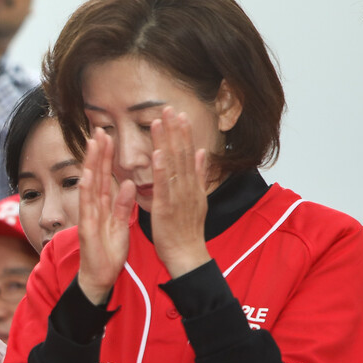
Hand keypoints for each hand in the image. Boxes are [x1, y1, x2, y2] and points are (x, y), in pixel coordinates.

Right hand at [76, 129, 135, 304]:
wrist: (100, 277)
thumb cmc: (109, 253)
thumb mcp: (121, 225)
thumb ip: (124, 205)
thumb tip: (130, 184)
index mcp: (103, 206)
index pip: (104, 176)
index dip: (106, 156)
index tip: (109, 136)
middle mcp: (93, 208)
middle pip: (94, 175)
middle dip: (97, 152)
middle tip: (99, 129)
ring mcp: (87, 216)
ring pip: (88, 185)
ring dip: (90, 164)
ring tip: (93, 144)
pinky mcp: (86, 228)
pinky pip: (87, 207)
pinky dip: (87, 191)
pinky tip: (87, 175)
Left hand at [149, 106, 211, 277]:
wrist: (187, 255)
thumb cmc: (187, 230)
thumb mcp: (197, 198)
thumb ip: (200, 175)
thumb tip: (205, 152)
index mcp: (192, 185)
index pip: (189, 154)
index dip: (184, 133)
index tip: (179, 114)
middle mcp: (187, 187)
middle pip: (182, 154)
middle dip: (175, 130)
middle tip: (168, 108)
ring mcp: (178, 197)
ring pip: (173, 165)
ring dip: (167, 142)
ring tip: (161, 122)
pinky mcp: (166, 208)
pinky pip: (163, 186)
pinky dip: (161, 169)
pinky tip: (157, 153)